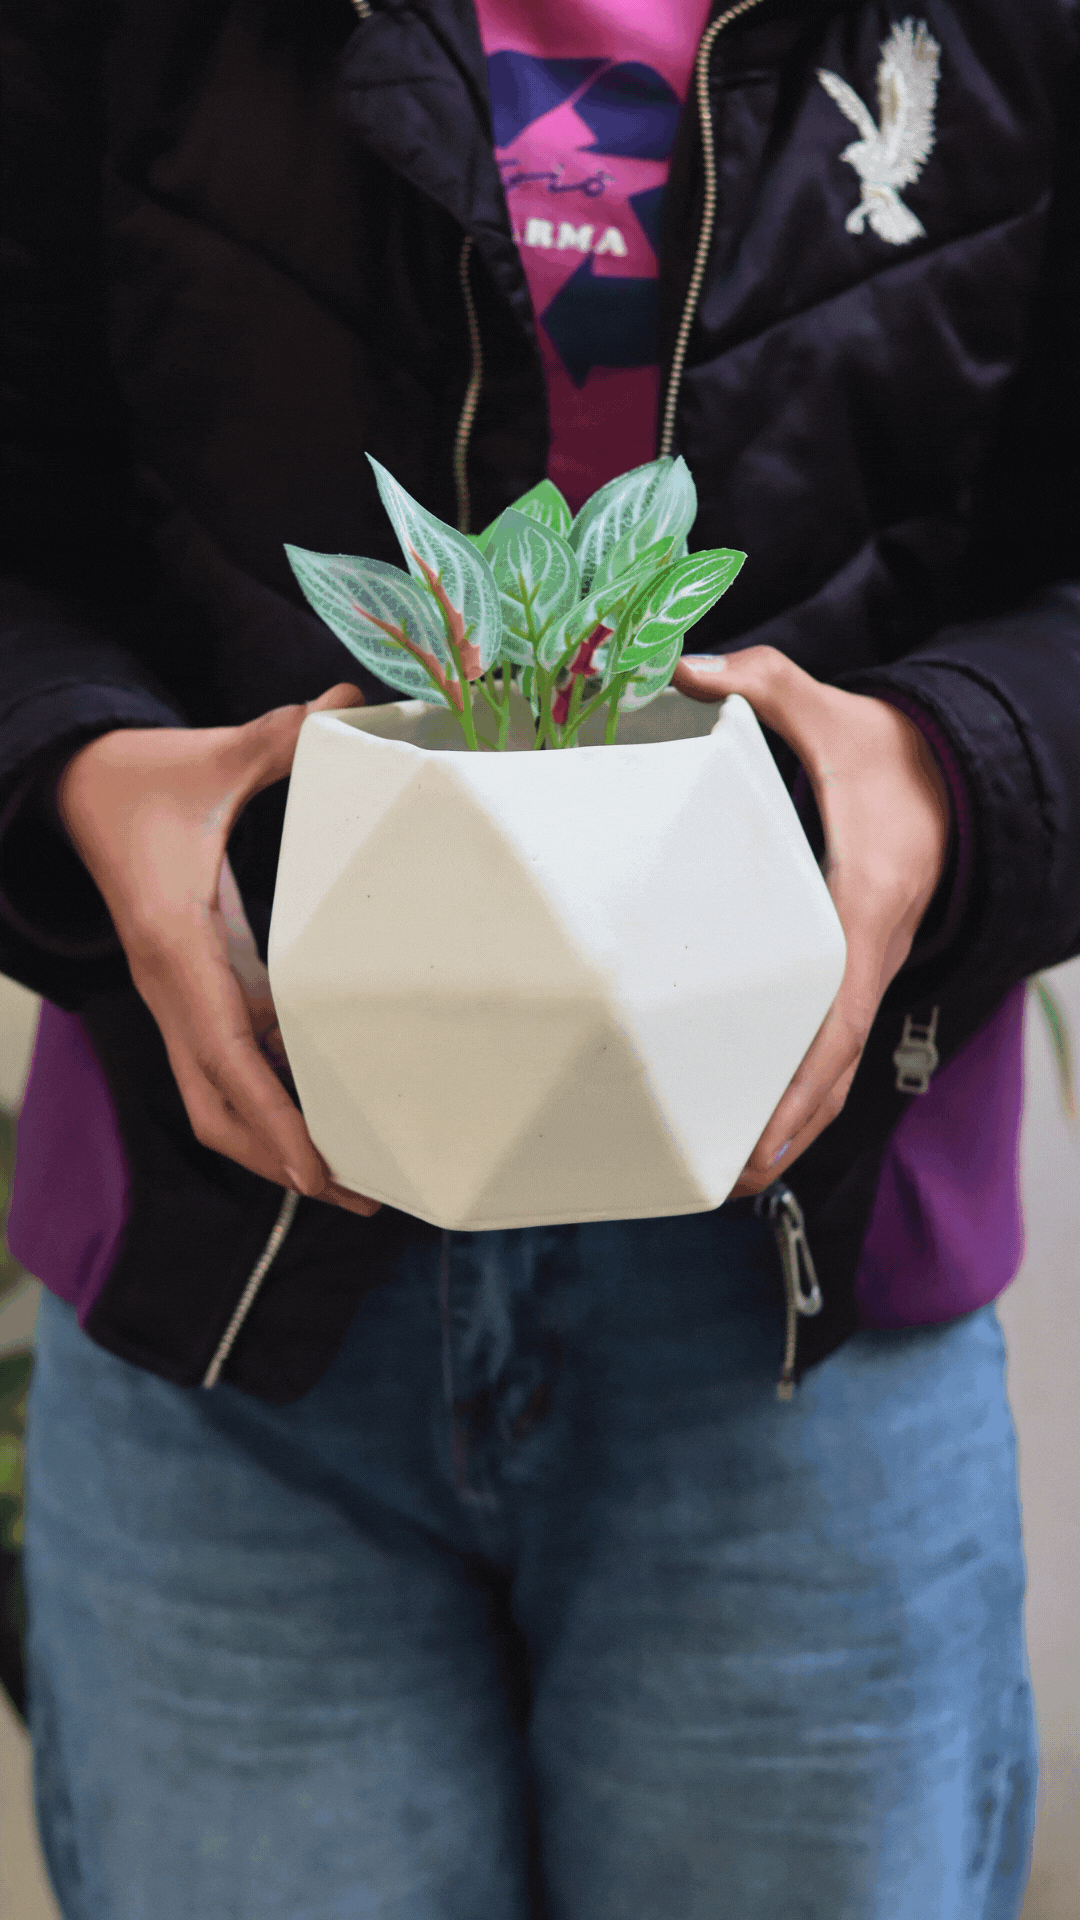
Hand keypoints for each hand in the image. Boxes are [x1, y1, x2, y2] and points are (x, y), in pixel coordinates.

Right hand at [57, 686, 380, 1214]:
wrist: (75, 789)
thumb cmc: (146, 779)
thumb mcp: (211, 758)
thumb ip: (279, 738)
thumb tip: (345, 700)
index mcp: (176, 944)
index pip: (224, 1050)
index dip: (271, 1114)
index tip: (315, 1167)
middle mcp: (171, 988)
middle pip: (218, 1105)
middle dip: (282, 1158)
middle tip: (361, 1193)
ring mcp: (175, 1000)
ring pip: (214, 1100)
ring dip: (272, 1145)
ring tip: (350, 1180)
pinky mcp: (186, 995)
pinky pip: (222, 1070)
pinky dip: (266, 1107)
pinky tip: (323, 1121)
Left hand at [672, 647, 950, 1195]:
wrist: (950, 773)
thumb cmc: (888, 753)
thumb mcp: (830, 709)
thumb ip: (765, 685)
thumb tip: (691, 669)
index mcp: (864, 903)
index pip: (837, 1006)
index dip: (805, 1074)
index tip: (768, 1126)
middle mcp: (869, 950)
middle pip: (835, 1064)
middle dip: (789, 1126)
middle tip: (731, 1179)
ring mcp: (865, 968)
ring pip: (837, 1067)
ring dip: (794, 1125)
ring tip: (737, 1178)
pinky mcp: (853, 970)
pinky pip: (831, 1044)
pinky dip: (802, 1092)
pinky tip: (760, 1125)